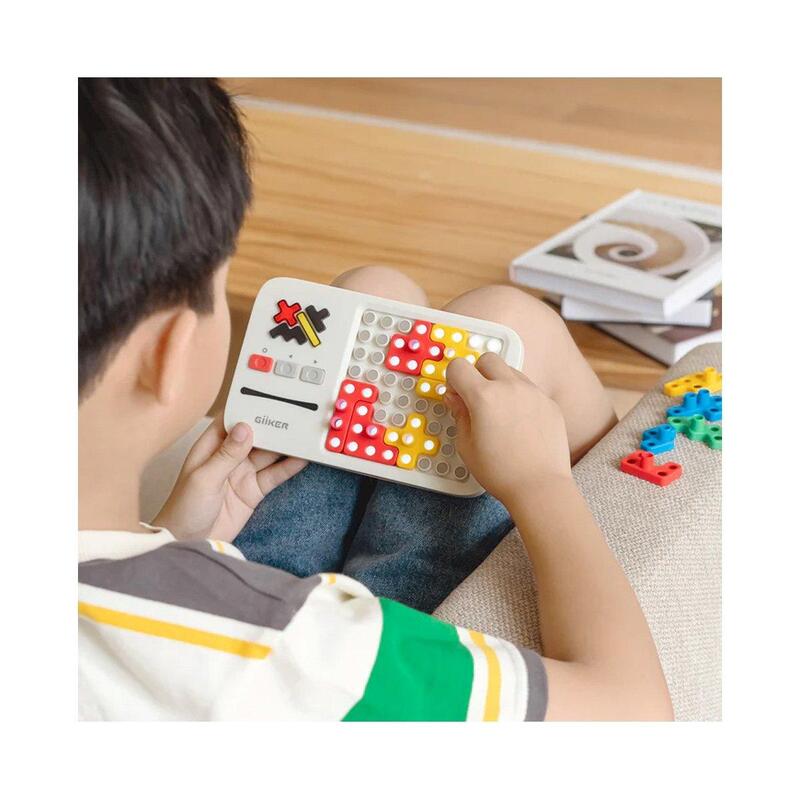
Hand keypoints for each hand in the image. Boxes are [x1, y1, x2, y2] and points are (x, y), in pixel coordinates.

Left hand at [152, 417, 306, 542]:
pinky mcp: (254, 490)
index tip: (268, 396)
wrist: (187, 543)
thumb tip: (245, 427)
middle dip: (273, 424)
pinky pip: (274, 475)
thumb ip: (227, 454)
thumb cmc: (184, 509)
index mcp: (210, 447)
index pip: (231, 420)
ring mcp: (242, 473)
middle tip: (294, 413)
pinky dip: (288, 467)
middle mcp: (229, 457)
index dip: (248, 407)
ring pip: (268, 453)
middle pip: (255, 435)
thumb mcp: (204, 479)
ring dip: (284, 444)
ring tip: (303, 433)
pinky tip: (302, 458)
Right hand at [444, 353, 571, 502]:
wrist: (540, 486)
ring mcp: (533, 392)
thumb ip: (459, 414)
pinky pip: (529, 388)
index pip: (459, 366)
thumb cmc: (501, 472)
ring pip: (510, 371)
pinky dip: (520, 397)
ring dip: (500, 382)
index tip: (455, 393)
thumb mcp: (466, 445)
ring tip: (499, 412)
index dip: (452, 379)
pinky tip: (519, 424)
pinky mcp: (549, 402)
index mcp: (483, 396)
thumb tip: (456, 397)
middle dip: (477, 372)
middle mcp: (510, 387)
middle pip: (487, 359)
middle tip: (476, 397)